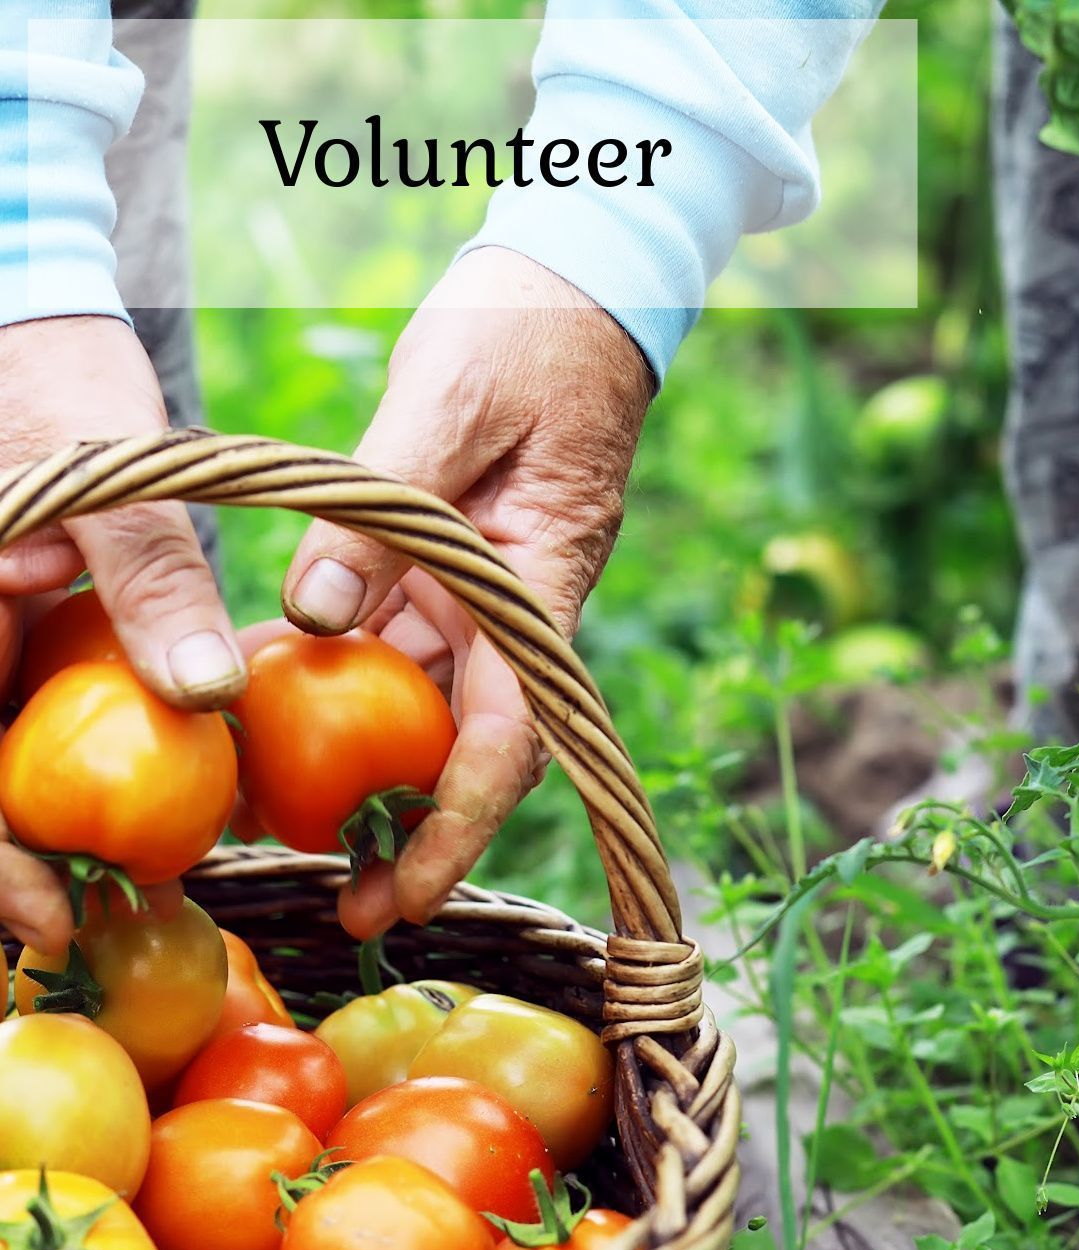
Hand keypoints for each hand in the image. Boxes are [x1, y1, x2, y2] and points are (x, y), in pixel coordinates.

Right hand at [0, 317, 243, 950]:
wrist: (28, 344)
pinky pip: (24, 721)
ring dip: (42, 829)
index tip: (50, 911)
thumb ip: (149, 580)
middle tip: (100, 923)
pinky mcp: (3, 643)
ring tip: (126, 885)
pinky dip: (68, 769)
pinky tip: (137, 802)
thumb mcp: (111, 478)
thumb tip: (206, 695)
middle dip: (15, 864)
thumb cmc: (55, 392)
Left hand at [281, 248, 652, 937]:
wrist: (576, 290)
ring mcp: (481, 591)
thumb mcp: (447, 404)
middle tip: (346, 902)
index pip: (512, 733)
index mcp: (538, 583)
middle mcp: (513, 606)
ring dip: (366, 765)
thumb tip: (310, 615)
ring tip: (288, 818)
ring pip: (424, 701)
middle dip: (415, 831)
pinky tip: (275, 695)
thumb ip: (380, 514)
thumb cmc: (531, 334)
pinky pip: (393, 638)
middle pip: (470, 743)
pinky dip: (339, 675)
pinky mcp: (446, 567)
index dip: (461, 823)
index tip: (413, 892)